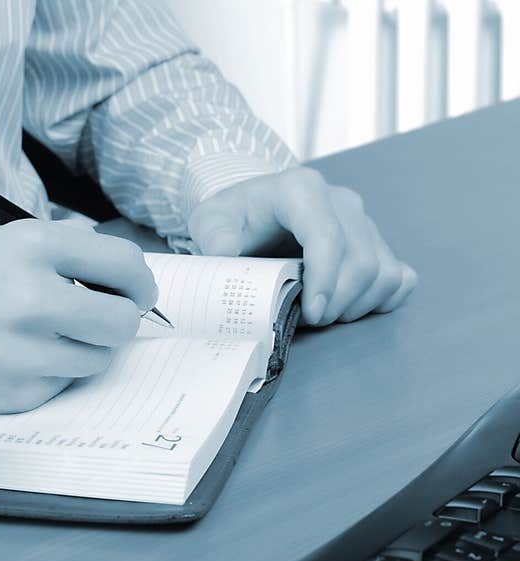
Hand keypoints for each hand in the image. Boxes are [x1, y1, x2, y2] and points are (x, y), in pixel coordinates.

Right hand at [0, 220, 156, 412]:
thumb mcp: (10, 239)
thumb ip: (70, 251)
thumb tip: (126, 279)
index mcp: (32, 247)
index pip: (123, 264)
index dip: (140, 281)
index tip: (138, 291)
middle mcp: (31, 299)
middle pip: (121, 322)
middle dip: (120, 318)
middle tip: (105, 316)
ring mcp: (22, 352)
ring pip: (98, 359)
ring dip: (86, 346)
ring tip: (51, 333)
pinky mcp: (14, 392)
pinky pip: (63, 383)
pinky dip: (52, 370)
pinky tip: (20, 354)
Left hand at [187, 167, 417, 325]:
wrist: (254, 210)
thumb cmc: (235, 217)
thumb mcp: (210, 220)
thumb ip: (214, 235)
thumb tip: (225, 252)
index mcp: (301, 190)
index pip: (327, 236)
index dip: (325, 279)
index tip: (312, 312)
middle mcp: (340, 201)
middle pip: (360, 261)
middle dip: (336, 302)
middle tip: (307, 321)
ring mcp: (363, 221)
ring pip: (382, 272)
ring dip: (356, 305)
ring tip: (323, 314)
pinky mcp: (376, 241)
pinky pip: (399, 275)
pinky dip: (381, 299)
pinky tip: (351, 306)